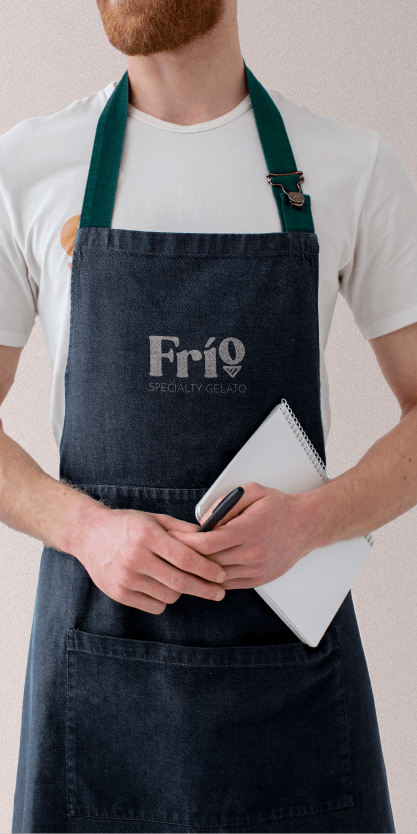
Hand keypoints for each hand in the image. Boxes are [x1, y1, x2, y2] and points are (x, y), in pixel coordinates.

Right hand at [73, 505, 226, 613]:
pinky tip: (163, 587)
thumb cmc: (126, 525)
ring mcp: (126, 577)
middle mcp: (135, 557)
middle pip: (180, 581)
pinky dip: (164, 600)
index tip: (222, 575)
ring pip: (169, 596)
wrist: (88, 534)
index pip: (186, 558)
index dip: (207, 569)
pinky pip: (154, 605)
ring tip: (183, 582)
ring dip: (182, 592)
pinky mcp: (119, 593)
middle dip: (205, 588)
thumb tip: (209, 538)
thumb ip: (181, 529)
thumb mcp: (153, 519)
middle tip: (219, 592)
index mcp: (147, 536)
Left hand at [169, 481, 318, 589]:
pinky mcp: (258, 580)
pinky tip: (205, 568)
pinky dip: (214, 577)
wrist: (306, 526)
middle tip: (171, 549)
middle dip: (187, 556)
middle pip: (208, 562)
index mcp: (248, 530)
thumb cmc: (278, 507)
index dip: (186, 542)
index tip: (173, 537)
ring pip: (216, 576)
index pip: (207, 544)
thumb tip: (204, 521)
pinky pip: (228, 584)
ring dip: (199, 569)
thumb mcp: (252, 492)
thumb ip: (225, 504)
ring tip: (184, 560)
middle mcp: (252, 553)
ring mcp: (255, 570)